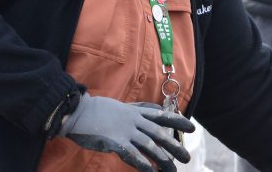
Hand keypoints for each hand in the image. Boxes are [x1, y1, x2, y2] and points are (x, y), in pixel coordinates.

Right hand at [62, 94, 194, 171]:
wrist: (79, 111)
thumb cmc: (99, 110)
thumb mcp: (122, 107)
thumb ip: (138, 110)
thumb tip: (154, 110)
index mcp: (136, 112)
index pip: (161, 116)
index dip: (177, 121)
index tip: (192, 127)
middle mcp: (134, 121)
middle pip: (159, 134)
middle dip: (175, 146)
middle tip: (187, 158)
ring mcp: (125, 131)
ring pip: (149, 146)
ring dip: (162, 159)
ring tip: (172, 169)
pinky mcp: (115, 142)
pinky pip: (131, 154)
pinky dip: (142, 163)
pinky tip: (150, 171)